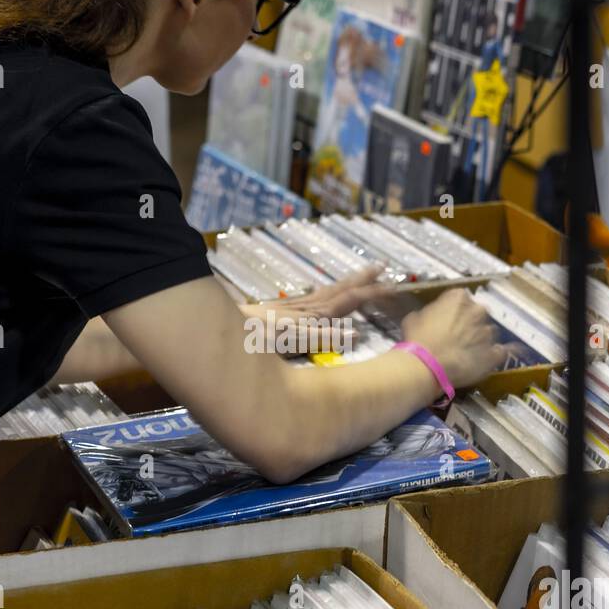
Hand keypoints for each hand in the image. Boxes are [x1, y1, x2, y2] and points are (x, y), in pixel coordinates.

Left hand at [238, 267, 396, 354]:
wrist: (218, 330)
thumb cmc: (251, 340)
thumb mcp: (289, 340)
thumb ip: (322, 337)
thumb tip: (358, 334)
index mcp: (310, 317)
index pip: (346, 301)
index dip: (368, 293)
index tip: (390, 285)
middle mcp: (303, 310)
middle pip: (337, 291)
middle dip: (360, 281)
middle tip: (381, 268)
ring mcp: (290, 311)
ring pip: (326, 294)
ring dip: (346, 285)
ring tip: (361, 277)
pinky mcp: (278, 314)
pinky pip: (312, 301)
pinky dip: (325, 296)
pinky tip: (322, 297)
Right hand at [400, 288, 504, 388]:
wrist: (427, 367)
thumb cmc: (417, 340)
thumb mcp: (413, 318)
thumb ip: (428, 313)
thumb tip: (430, 318)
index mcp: (458, 297)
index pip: (459, 298)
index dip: (452, 310)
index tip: (446, 319)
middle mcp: (477, 310)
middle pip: (477, 313)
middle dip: (469, 322)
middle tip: (456, 336)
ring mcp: (488, 332)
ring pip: (487, 332)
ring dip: (480, 339)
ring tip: (467, 352)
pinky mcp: (494, 353)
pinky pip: (501, 351)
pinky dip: (497, 353)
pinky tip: (491, 358)